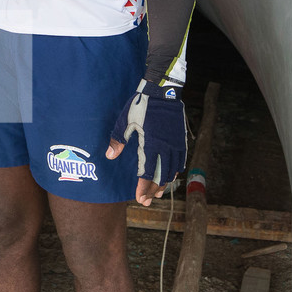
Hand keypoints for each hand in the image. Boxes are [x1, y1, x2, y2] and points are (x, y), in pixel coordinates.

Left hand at [107, 78, 187, 206]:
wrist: (163, 90)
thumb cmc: (141, 104)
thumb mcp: (125, 120)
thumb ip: (118, 139)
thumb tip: (110, 156)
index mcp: (151, 143)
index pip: (147, 172)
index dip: (143, 187)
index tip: (139, 199)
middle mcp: (165, 146)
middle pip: (160, 175)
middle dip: (153, 190)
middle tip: (146, 202)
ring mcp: (175, 143)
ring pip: (171, 170)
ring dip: (164, 183)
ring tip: (158, 194)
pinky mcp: (181, 139)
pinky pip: (180, 160)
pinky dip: (175, 171)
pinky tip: (171, 177)